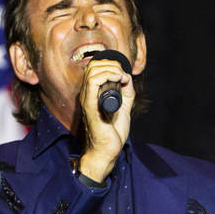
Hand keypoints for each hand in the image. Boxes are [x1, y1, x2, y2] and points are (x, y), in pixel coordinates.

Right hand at [76, 56, 133, 181]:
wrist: (107, 150)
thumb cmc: (113, 131)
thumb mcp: (124, 105)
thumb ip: (126, 91)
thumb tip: (127, 77)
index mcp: (93, 93)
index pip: (94, 68)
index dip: (110, 64)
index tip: (124, 73)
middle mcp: (87, 94)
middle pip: (92, 65)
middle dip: (112, 64)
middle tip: (123, 74)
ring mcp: (87, 99)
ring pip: (92, 71)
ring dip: (111, 69)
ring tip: (122, 77)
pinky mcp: (90, 106)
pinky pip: (93, 83)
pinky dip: (107, 76)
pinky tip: (119, 80)